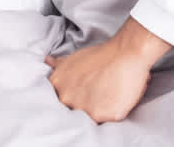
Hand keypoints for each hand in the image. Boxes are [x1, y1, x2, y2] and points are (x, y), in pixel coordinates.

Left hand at [45, 17, 169, 122]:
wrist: (126, 52)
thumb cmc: (102, 55)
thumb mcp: (74, 58)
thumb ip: (59, 64)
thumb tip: (48, 60)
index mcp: (57, 85)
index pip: (60, 101)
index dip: (74, 97)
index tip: (85, 90)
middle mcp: (66, 98)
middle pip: (73, 110)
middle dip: (85, 103)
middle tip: (99, 90)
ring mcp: (83, 108)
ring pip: (89, 118)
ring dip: (98, 108)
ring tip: (109, 92)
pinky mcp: (101, 115)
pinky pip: (106, 121)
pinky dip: (112, 111)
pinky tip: (117, 97)